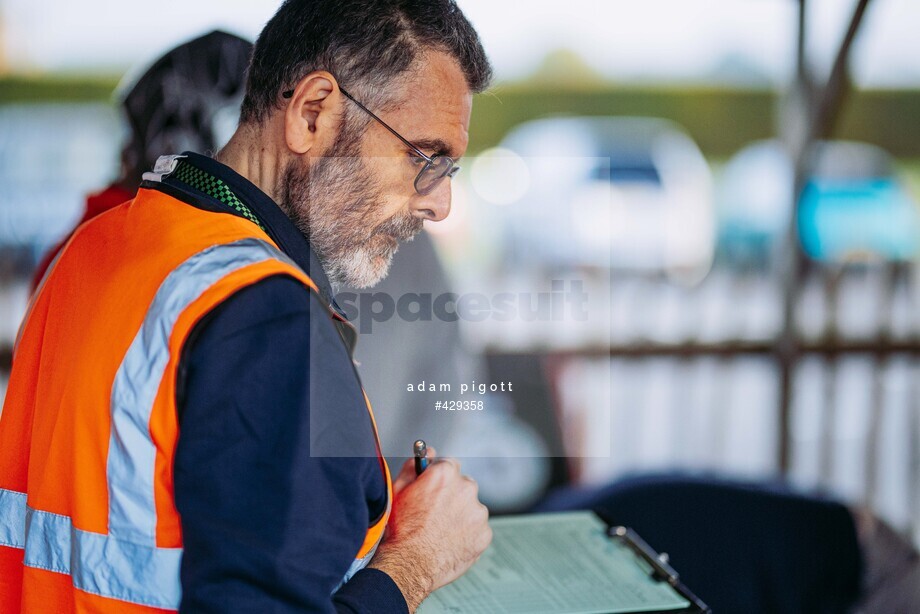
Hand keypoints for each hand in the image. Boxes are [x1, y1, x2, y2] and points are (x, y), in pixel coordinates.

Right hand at [370, 454, 491, 611]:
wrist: (409, 565)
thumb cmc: (400, 529)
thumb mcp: (398, 490)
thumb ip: (414, 466)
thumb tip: (427, 452)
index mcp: (445, 473)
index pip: (449, 465)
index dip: (439, 478)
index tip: (434, 490)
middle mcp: (466, 488)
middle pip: (463, 485)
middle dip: (452, 496)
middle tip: (435, 514)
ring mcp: (477, 512)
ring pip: (471, 508)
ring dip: (461, 515)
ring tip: (441, 531)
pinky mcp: (484, 533)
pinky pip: (478, 529)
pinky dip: (468, 534)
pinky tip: (449, 542)